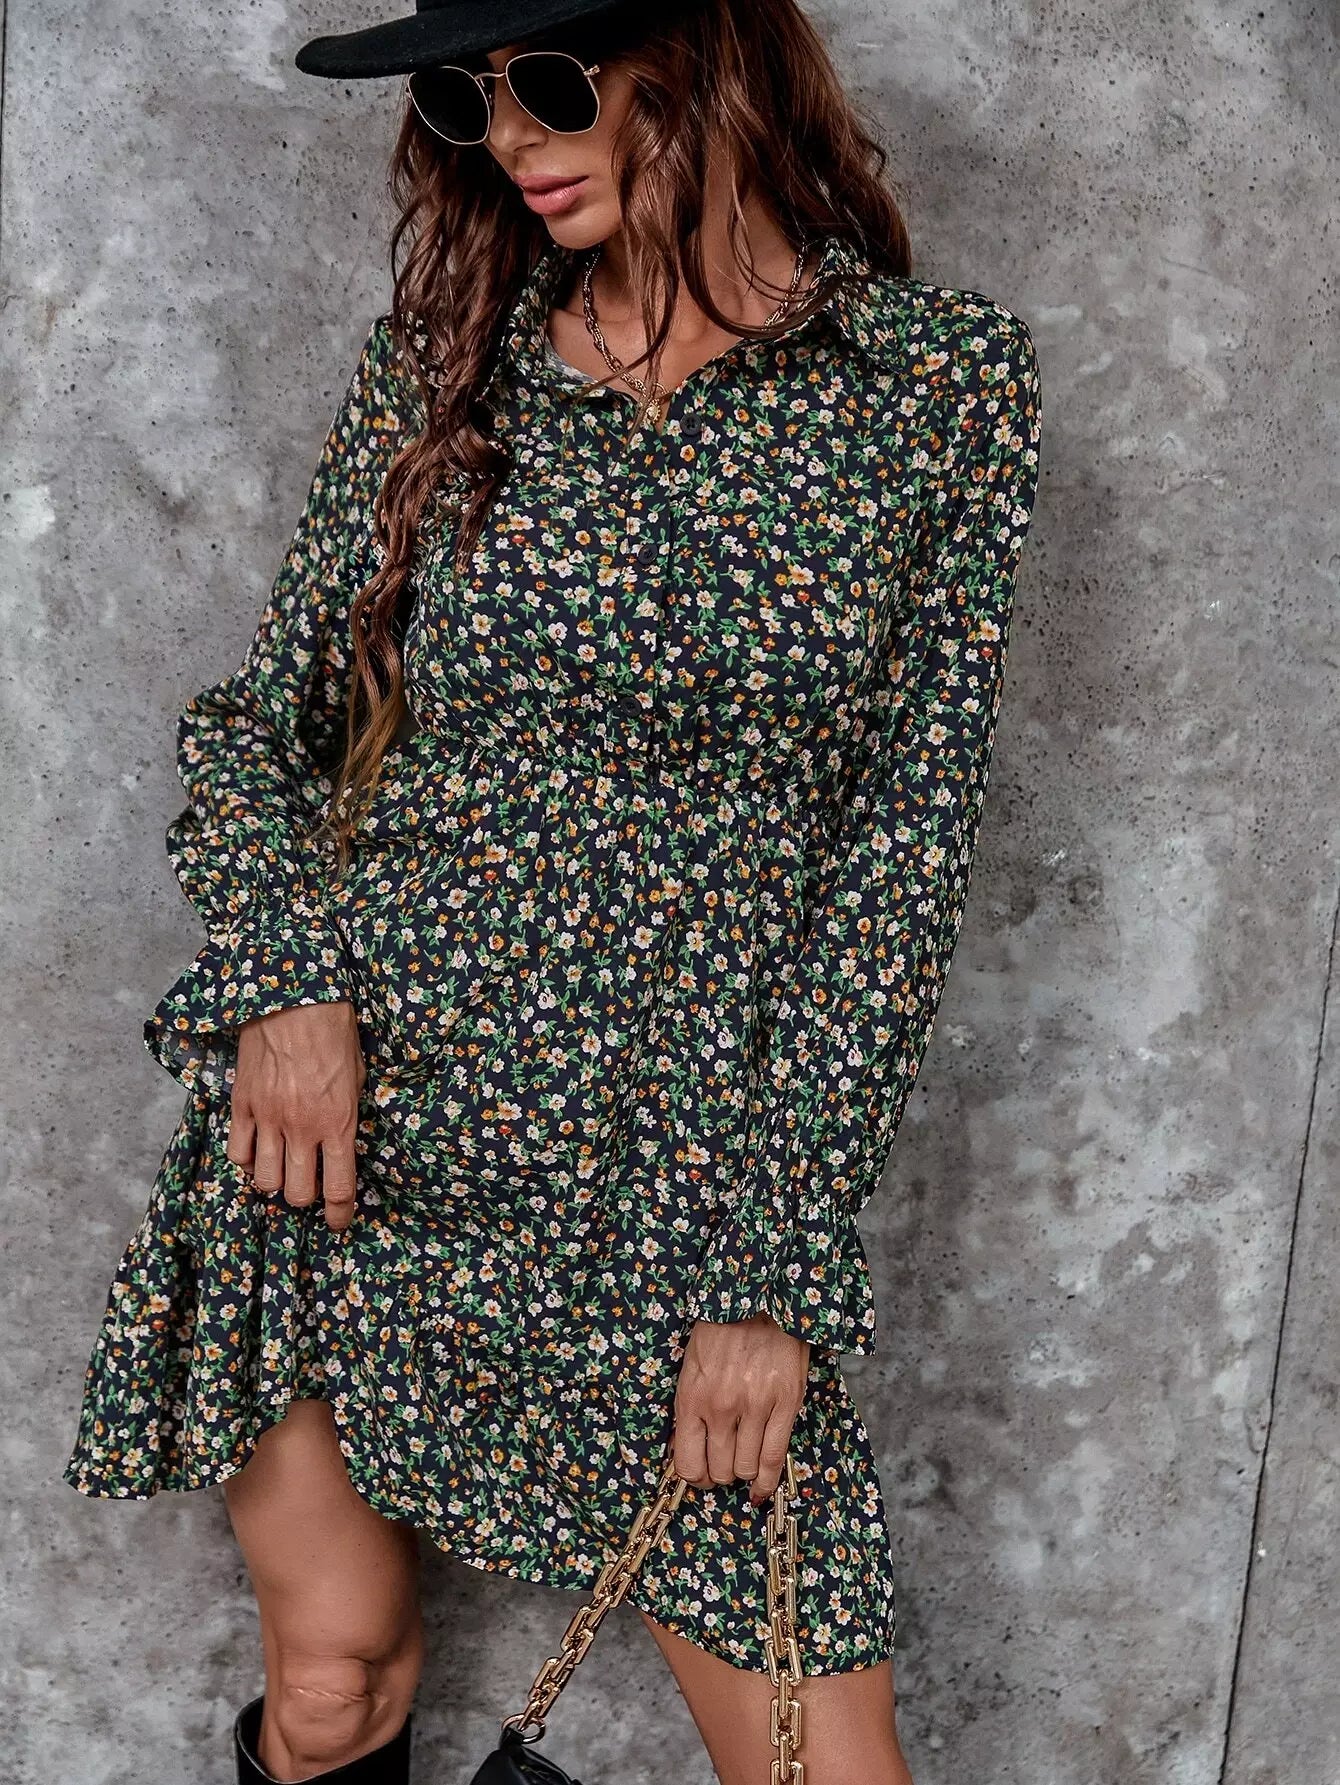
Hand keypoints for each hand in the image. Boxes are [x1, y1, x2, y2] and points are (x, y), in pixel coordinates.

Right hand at [226, 1000, 365, 1231]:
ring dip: (275, 1183)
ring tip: (283, 1169)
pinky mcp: (242, 1105)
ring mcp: (268, 1119)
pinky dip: (246, 1160)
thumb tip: (346, 1140)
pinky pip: (236, 1153)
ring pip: (264, 1181)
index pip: (338, 1189)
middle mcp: (302, 1128)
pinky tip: (257, 1149)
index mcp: (339, 1123)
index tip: (338, 1222)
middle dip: (305, 1199)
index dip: (339, 1214)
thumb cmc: (335, 1031)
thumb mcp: (359, 1076)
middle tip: (310, 1186)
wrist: (295, 998)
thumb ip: (350, 1114)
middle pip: (297, 1194)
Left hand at [673, 1314, 809, 1503]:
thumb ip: (688, 1410)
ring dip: (744, 1472)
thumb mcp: (690, 1369)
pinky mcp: (785, 1404)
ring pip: (746, 1469)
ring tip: (744, 1462)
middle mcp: (721, 1408)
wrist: (757, 1298)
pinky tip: (762, 1487)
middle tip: (725, 1464)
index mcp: (692, 1398)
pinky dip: (768, 1480)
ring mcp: (755, 1407)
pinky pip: (775, 1457)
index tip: (701, 1474)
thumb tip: (684, 1449)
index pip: (687, 1464)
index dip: (695, 1477)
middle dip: (721, 1474)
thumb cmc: (721, 1331)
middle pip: (719, 1471)